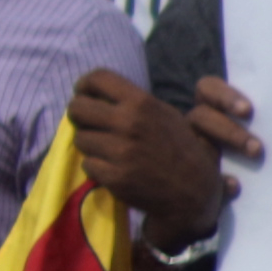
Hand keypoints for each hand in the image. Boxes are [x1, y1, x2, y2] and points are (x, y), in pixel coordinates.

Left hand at [75, 65, 248, 247]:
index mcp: (142, 103)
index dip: (84, 85)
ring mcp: (120, 150)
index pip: (98, 78)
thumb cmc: (180, 149)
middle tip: (91, 125)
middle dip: (79, 116)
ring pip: (80, 138)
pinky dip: (97, 167)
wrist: (194, 192)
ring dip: (90, 145)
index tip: (85, 95)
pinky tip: (114, 168)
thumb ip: (135, 103)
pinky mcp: (114, 176)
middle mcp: (129, 123)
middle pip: (77, 107)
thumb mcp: (166, 115)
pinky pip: (87, 164)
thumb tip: (97, 94)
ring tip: (109, 150)